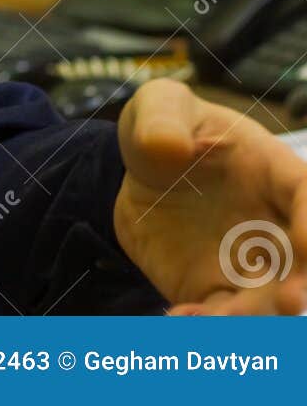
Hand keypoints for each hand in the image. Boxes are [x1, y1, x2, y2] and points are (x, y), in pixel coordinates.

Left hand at [115, 78, 306, 313]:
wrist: (138, 172)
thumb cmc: (165, 128)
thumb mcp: (159, 105)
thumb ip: (162, 118)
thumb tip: (166, 146)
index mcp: (275, 173)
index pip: (306, 195)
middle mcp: (275, 225)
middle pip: (303, 263)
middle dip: (301, 286)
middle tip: (290, 300)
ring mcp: (251, 263)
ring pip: (267, 299)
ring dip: (254, 316)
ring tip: (218, 321)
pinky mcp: (215, 288)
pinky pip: (221, 315)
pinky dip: (205, 324)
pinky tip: (179, 319)